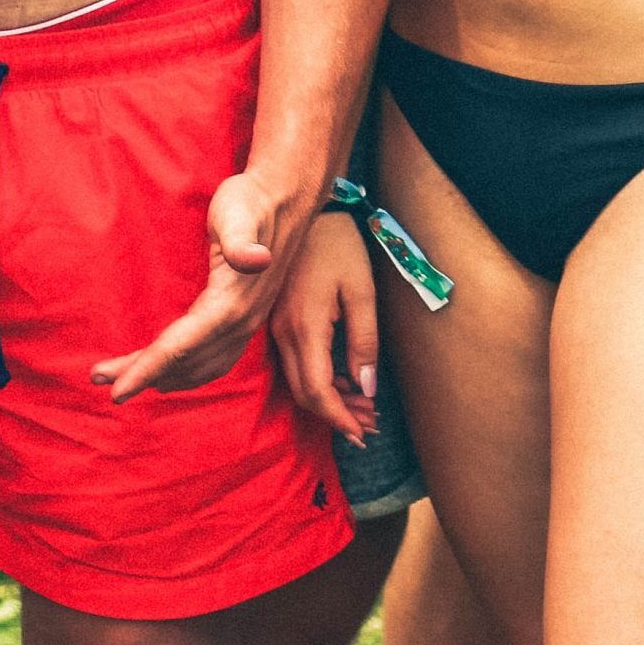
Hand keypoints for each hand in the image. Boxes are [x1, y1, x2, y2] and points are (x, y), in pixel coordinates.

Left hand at [93, 169, 299, 398]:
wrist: (283, 196)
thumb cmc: (251, 201)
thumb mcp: (239, 215)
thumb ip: (242, 242)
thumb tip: (256, 259)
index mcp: (233, 303)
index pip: (183, 347)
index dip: (149, 369)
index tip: (118, 390)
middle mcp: (242, 321)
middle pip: (185, 362)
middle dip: (143, 375)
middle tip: (101, 378)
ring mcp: (247, 322)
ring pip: (199, 366)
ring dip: (162, 376)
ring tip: (124, 377)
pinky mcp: (246, 318)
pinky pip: (213, 360)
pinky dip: (187, 372)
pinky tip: (169, 370)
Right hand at [269, 210, 379, 442]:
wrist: (307, 210)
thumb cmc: (340, 246)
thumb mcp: (361, 291)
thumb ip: (364, 342)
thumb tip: (366, 387)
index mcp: (305, 326)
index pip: (317, 391)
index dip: (339, 418)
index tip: (361, 434)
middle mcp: (283, 333)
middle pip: (305, 392)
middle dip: (337, 414)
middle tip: (368, 424)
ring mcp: (275, 327)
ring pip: (298, 380)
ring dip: (328, 399)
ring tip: (362, 407)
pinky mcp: (276, 320)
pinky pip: (294, 363)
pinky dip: (317, 379)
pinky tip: (341, 379)